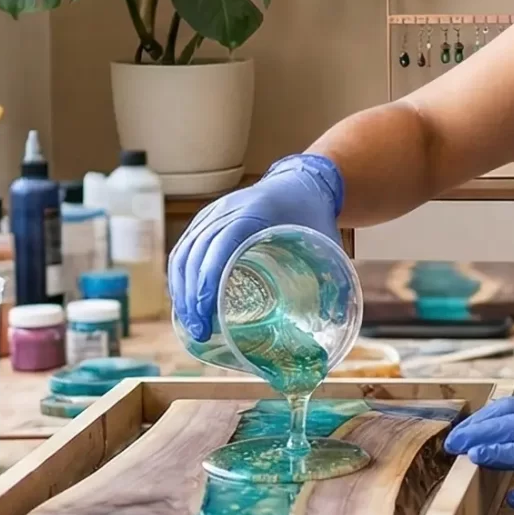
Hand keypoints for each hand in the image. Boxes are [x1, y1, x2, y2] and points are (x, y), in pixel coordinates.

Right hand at [168, 153, 344, 340]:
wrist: (302, 182)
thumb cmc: (314, 215)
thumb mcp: (325, 242)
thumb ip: (331, 277)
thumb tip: (333, 320)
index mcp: (255, 212)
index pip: (220, 246)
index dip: (208, 282)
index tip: (206, 317)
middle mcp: (227, 209)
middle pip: (195, 253)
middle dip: (191, 296)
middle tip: (199, 332)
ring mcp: (212, 213)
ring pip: (184, 252)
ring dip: (181, 290)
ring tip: (191, 324)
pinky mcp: (206, 221)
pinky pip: (184, 248)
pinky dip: (180, 277)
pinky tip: (186, 302)